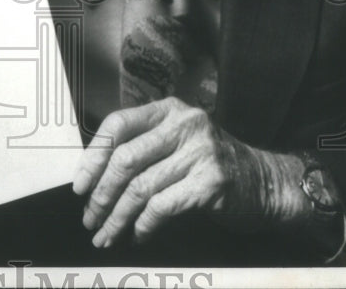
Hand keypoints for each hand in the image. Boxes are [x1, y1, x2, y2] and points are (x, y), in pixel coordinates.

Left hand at [73, 97, 301, 247]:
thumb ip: (142, 149)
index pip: (117, 124)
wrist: (266, 185)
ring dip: (117, 217)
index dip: (92, 156)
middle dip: (101, 195)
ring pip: (140, 187)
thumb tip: (92, 179)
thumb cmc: (211, 166)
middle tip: (90, 219)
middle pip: (124, 159)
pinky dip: (144, 225)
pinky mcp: (211, 182)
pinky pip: (162, 206)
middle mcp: (183, 123)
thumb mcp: (176, 143)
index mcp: (168, 109)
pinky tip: (137, 236)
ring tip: (106, 235)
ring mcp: (199, 151)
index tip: (79, 186)